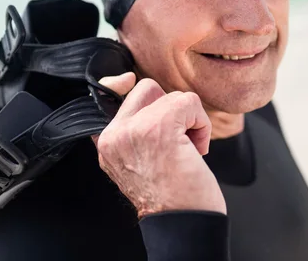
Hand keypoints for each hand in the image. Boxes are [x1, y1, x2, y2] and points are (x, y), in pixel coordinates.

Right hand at [92, 72, 225, 217]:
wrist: (182, 224)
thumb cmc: (170, 196)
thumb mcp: (138, 160)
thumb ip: (133, 127)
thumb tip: (129, 83)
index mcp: (107, 141)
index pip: (111, 91)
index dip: (126, 84)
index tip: (134, 88)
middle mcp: (114, 135)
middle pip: (145, 87)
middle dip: (169, 109)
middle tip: (175, 140)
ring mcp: (134, 130)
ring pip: (170, 96)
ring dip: (189, 121)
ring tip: (185, 150)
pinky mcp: (158, 128)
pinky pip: (188, 102)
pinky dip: (201, 124)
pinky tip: (196, 150)